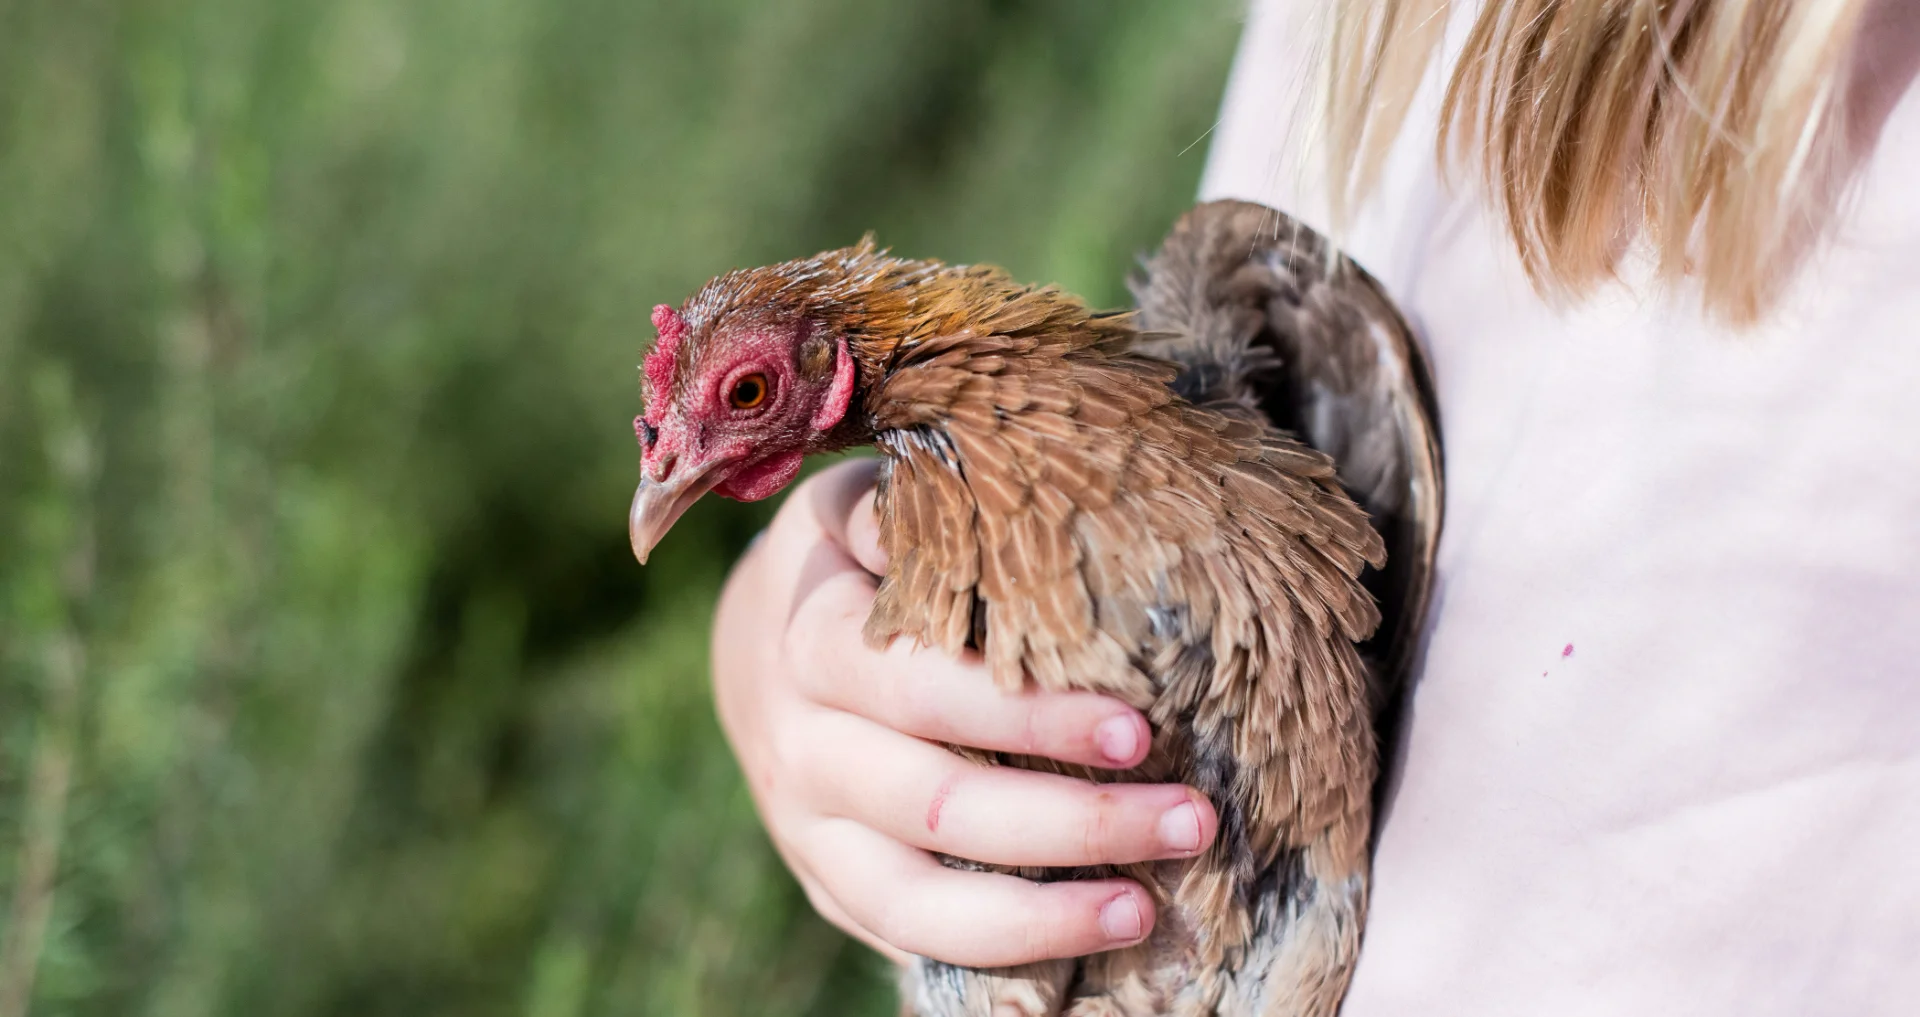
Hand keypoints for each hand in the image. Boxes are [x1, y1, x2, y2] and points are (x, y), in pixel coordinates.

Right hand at [710, 459, 1217, 967]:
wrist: (752, 651)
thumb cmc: (845, 568)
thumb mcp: (851, 513)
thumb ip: (905, 508)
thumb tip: (966, 499)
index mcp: (812, 645)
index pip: (923, 692)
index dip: (1029, 719)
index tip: (1140, 728)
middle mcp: (802, 750)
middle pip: (935, 806)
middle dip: (1072, 822)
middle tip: (1190, 819)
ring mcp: (807, 832)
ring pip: (915, 901)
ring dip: (1039, 918)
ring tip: (1147, 907)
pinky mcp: (829, 887)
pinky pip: (906, 941)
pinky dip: (995, 957)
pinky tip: (1082, 947)